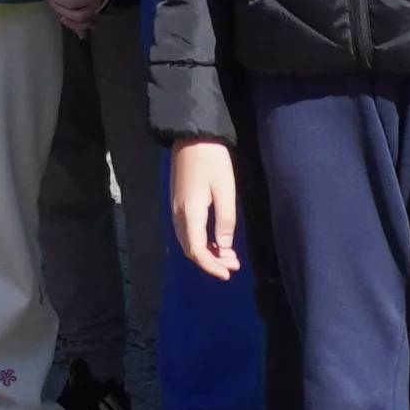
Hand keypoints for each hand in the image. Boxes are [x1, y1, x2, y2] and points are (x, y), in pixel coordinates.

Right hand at [171, 136, 240, 281]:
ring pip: (187, 241)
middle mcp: (178, 215)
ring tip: (228, 255)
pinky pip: (186, 231)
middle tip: (233, 265)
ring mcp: (175, 208)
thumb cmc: (213, 160)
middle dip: (211, 262)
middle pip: (190, 249)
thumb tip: (224, 247)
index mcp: (189, 213)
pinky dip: (201, 241)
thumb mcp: (225, 190)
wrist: (192, 135)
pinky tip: (216, 239)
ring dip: (206, 252)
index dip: (212, 266)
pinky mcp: (178, 202)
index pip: (197, 251)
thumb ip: (225, 221)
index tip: (229, 274)